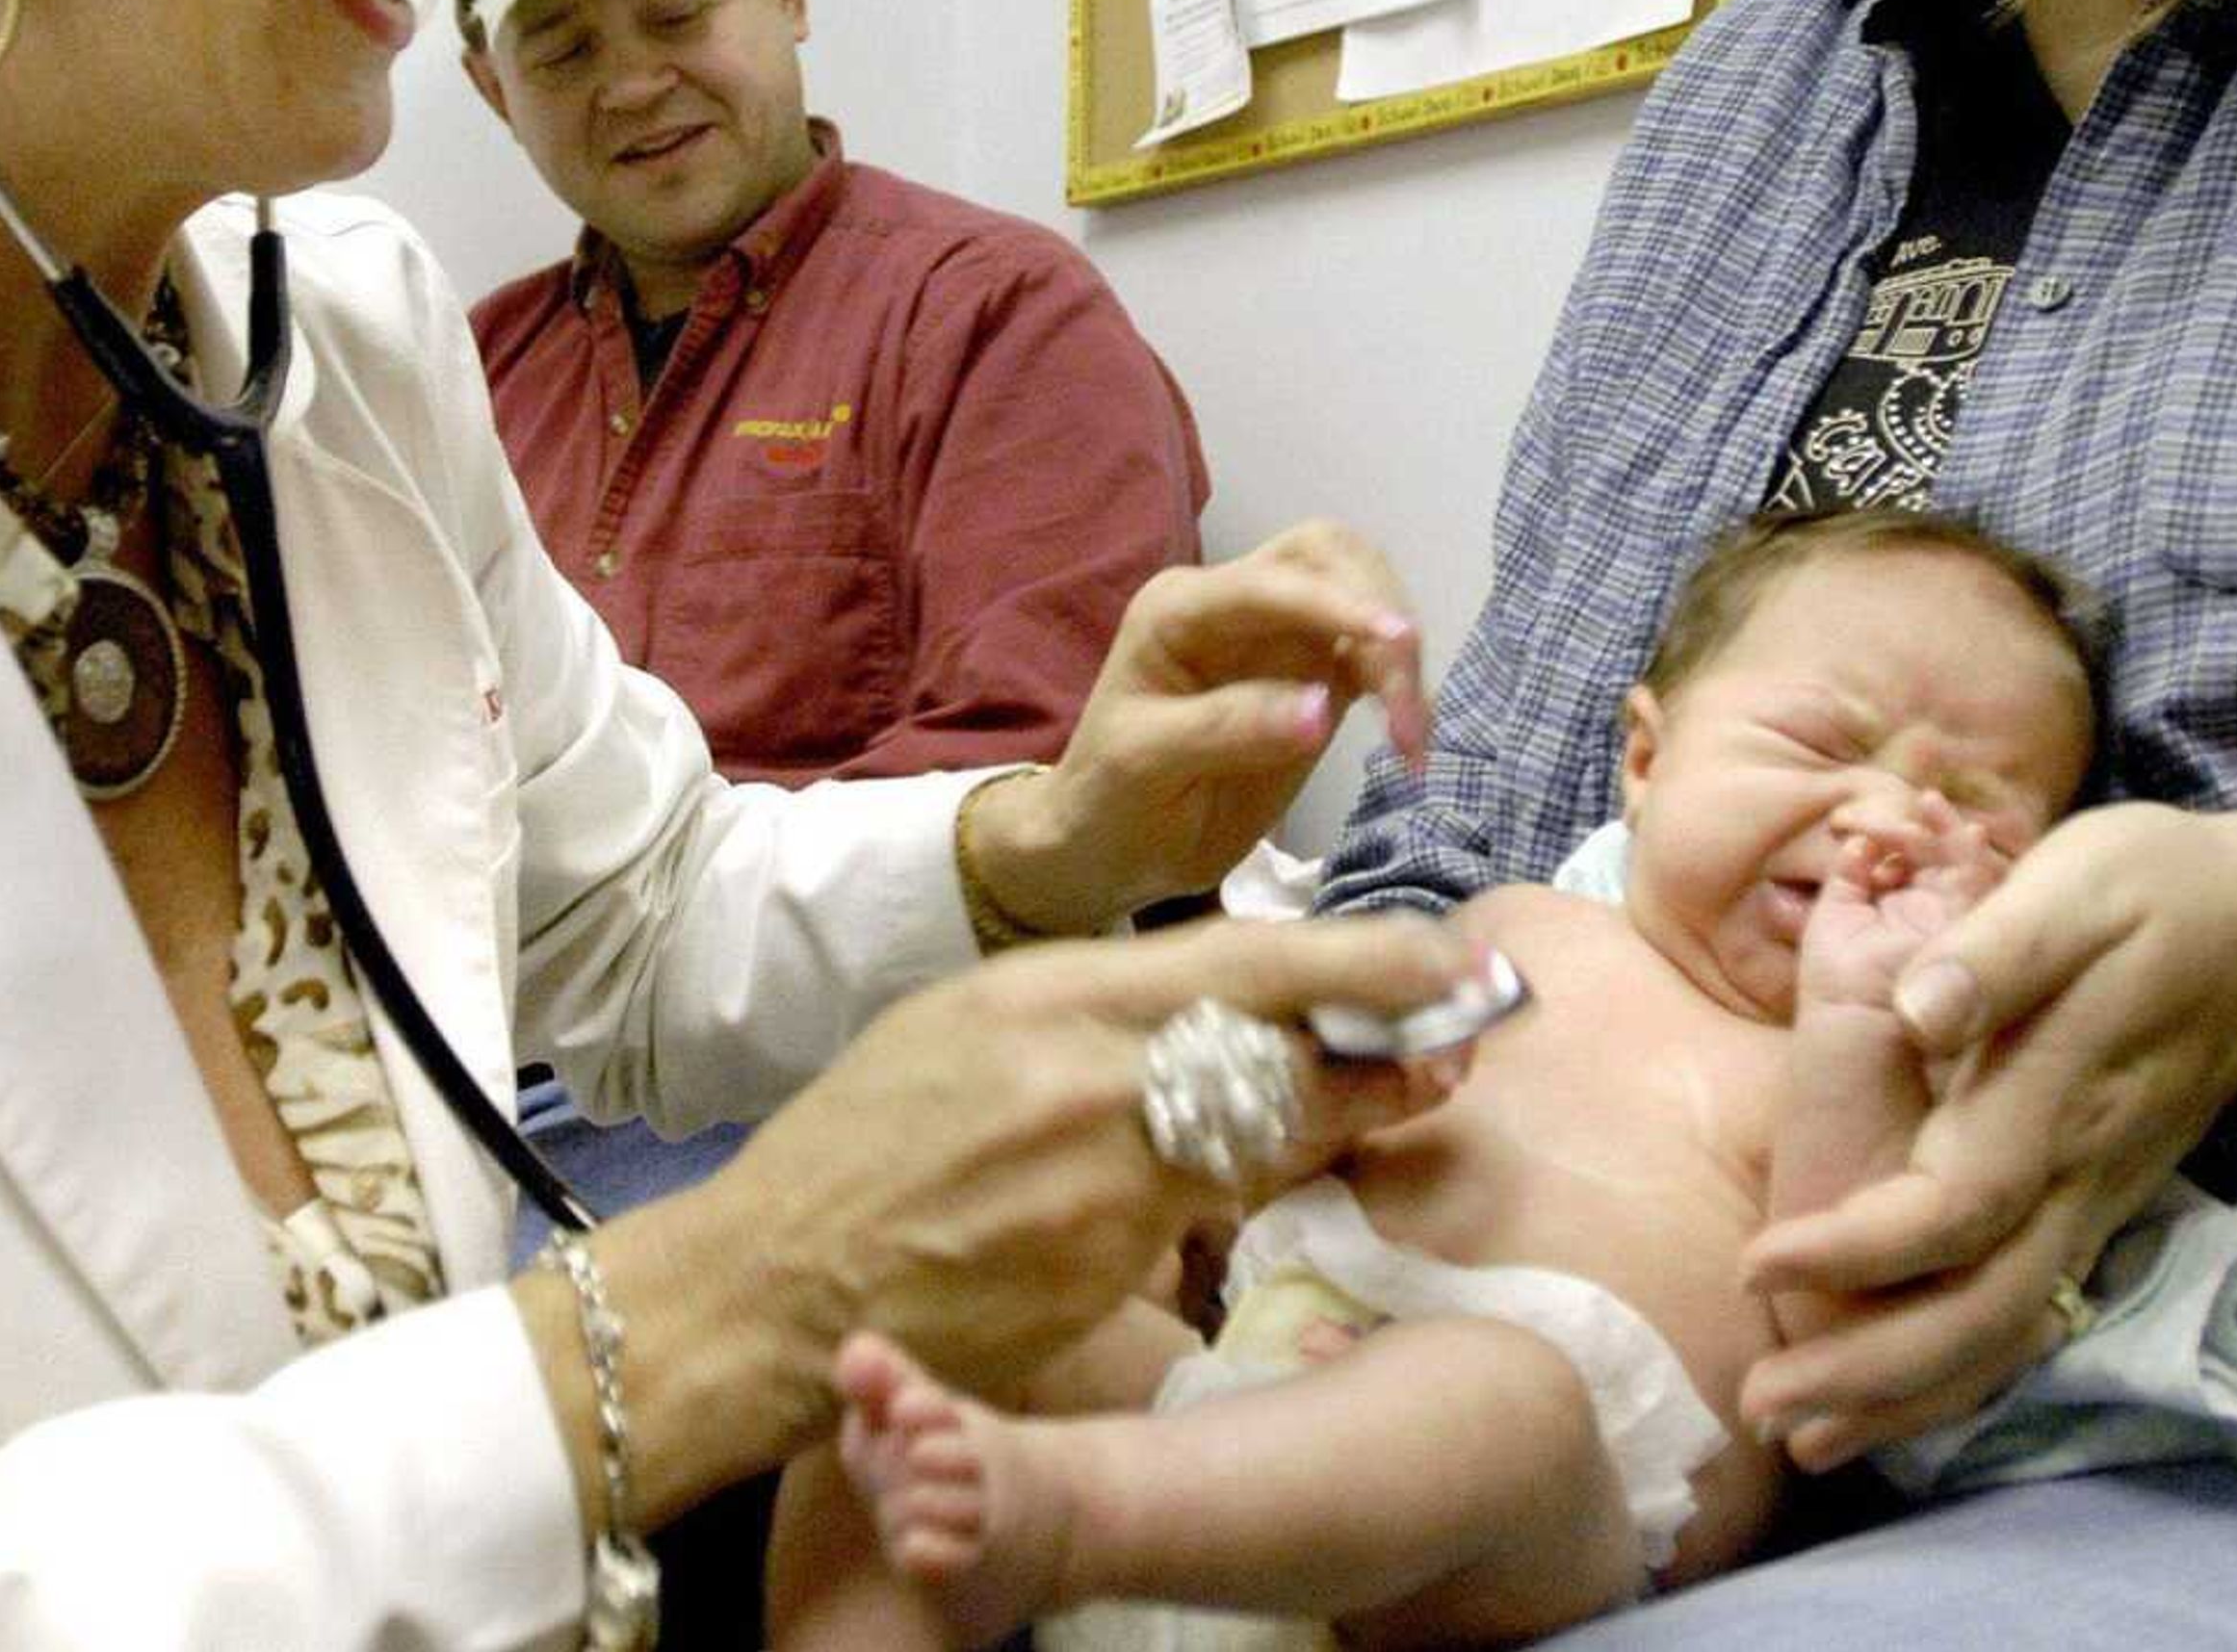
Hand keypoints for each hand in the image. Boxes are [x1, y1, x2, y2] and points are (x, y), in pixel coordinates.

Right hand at [583, 913, 1485, 1513]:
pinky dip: (1240, 1202)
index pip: (1246, 956)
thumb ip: (1089, 1012)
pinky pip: (1207, 1220)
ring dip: (1334, 1123)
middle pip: (1283, 1044)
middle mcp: (1083, 1065)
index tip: (1445, 957)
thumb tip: (1206, 1001)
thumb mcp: (966, 1029)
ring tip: (1393, 1100)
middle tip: (1457, 1038)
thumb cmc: (867, 1148)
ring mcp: (1096, 1168)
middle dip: (1382, 1043)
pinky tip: (1251, 1194)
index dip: (1365, 958)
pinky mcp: (1101, 1261)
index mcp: (1049, 988)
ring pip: (1264, 1136)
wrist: (778, 1280)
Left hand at [976, 520, 1427, 931]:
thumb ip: (1227, 729)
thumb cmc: (1110, 798)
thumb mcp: (1145, 764)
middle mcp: (1232, 605)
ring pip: (1361, 594)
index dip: (1336, 604)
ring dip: (1398, 653)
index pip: (1270, 582)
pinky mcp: (1313, 675)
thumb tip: (1321, 710)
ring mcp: (1277, 636)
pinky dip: (1400, 686)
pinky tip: (1409, 741)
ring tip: (1411, 739)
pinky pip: (1371, 654)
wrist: (1113, 847)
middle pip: (1330, 559)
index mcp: (1180, 608)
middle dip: (1379, 618)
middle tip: (1404, 714)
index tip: (1396, 639)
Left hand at [1736, 800, 2236, 1467]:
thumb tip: (1919, 1011)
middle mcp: (2081, 1173)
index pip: (1951, 1208)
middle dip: (1872, 1373)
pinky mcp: (2101, 1203)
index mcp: (2057, 1096)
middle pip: (1981, 1312)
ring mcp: (2098, 1199)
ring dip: (1909, 1394)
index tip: (1759, 1266)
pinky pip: (2031, 1313)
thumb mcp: (2077, 885)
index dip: (1857, 1250)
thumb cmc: (2159, 888)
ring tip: (1810, 1440)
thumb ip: (1998, 952)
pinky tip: (1898, 1399)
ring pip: (2010, 1331)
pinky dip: (1962, 1369)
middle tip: (1764, 1411)